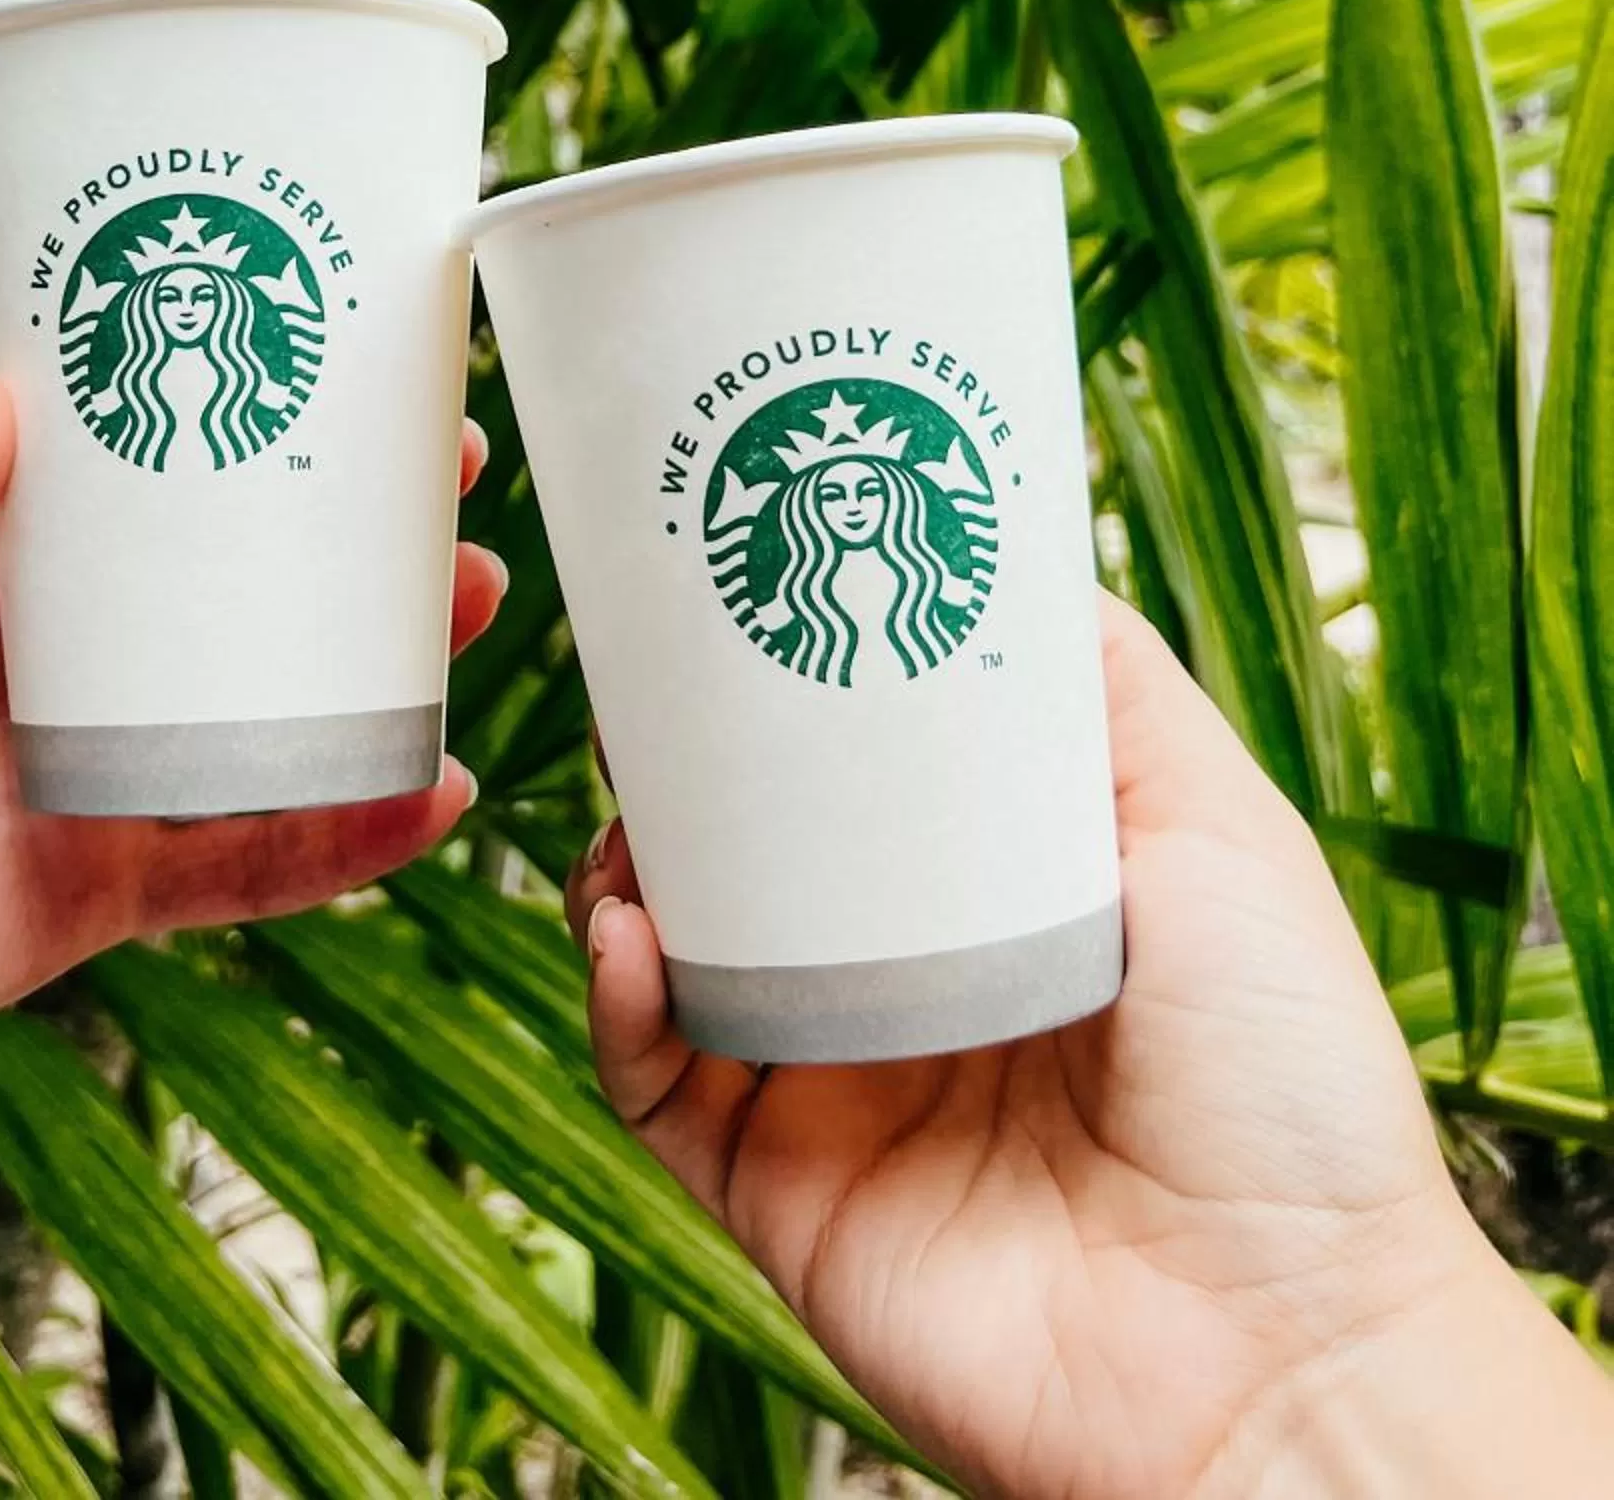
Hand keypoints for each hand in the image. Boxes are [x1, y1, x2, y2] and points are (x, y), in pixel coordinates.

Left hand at [0, 363, 500, 1127]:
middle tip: (448, 468)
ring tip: (473, 603)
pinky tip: (434, 792)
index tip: (330, 348)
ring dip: (379, 662)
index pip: (134, 464)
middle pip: (234, 576)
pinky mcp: (96, 890)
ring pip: (270, 707)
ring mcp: (91, 772)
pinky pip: (246, 859)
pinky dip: (344, 834)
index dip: (233, 406)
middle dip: (346, 523)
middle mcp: (56, 655)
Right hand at [570, 595, 1613, 1499]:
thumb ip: (1109, 697)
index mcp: (1006, 906)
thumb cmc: (1289, 1089)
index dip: (795, 699)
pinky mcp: (779, 1193)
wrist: (1283, 1348)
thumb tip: (1013, 555)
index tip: (740, 605)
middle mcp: (912, 990)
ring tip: (628, 810)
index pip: (867, 782)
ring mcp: (839, 1091)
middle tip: (646, 691)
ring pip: (680, 954)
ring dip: (627, 868)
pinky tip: (623, 931)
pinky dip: (614, 999)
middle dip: (689, 771)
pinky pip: (655, 1081)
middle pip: (755, 857)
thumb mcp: (1224, 832)